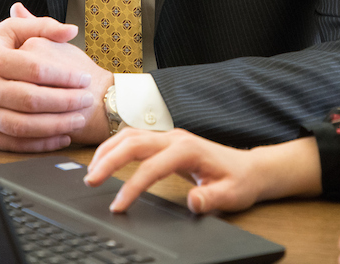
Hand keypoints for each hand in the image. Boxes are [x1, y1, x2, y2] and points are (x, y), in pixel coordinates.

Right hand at [0, 2, 97, 151]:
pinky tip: (61, 137)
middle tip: (87, 99)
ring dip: (57, 125)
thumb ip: (41, 27)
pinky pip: (15, 143)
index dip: (65, 76)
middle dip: (66, 102)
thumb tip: (71, 30)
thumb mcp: (9, 32)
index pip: (36, 70)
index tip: (84, 79)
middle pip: (32, 100)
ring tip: (78, 119)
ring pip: (25, 125)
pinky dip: (41, 144)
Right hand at [85, 128, 320, 213]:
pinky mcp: (166, 140)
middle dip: (109, 159)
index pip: (151, 167)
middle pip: (134, 141)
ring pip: (130, 134)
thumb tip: (194, 201)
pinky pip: (135, 137)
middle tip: (90, 180)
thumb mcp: (230, 195)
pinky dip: (117, 145)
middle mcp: (175, 138)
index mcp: (188, 149)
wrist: (249, 169)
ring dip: (109, 149)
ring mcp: (169, 136)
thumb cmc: (239, 181)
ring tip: (92, 170)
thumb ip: (211, 198)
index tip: (117, 205)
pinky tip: (106, 158)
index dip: (131, 186)